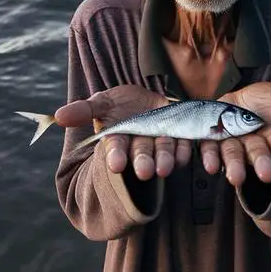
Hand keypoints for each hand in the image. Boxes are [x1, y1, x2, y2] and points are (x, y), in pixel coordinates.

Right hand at [53, 85, 193, 180]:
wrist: (150, 99)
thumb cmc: (121, 105)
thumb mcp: (102, 102)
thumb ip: (83, 110)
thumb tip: (58, 116)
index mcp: (122, 139)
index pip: (116, 149)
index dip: (116, 156)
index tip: (116, 165)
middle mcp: (144, 144)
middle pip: (143, 154)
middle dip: (144, 162)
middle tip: (145, 172)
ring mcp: (166, 140)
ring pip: (168, 152)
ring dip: (168, 160)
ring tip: (167, 167)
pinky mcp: (187, 136)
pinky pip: (198, 147)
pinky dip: (207, 155)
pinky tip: (212, 165)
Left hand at [209, 83, 270, 185]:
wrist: (240, 98)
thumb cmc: (269, 102)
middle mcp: (254, 143)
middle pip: (258, 154)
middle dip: (262, 163)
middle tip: (266, 175)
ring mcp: (233, 141)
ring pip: (234, 155)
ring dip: (235, 166)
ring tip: (235, 178)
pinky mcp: (212, 138)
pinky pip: (210, 148)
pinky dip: (210, 157)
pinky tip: (210, 167)